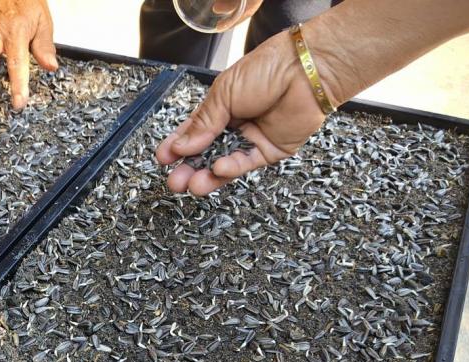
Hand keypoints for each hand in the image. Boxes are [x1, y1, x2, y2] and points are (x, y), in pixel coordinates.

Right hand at [156, 24, 343, 194]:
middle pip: (206, 153)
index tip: (163, 158)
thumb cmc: (266, 70)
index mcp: (219, 108)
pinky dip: (231, 168)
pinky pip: (246, 164)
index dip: (177, 146)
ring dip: (207, 175)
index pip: (193, 132)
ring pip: (224, 163)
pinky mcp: (269, 152)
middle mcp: (234, 126)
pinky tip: (218, 168)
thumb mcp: (224, 93)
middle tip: (174, 181)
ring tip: (191, 184)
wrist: (306, 70)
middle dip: (189, 168)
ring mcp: (251, 140)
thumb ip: (203, 123)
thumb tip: (180, 147)